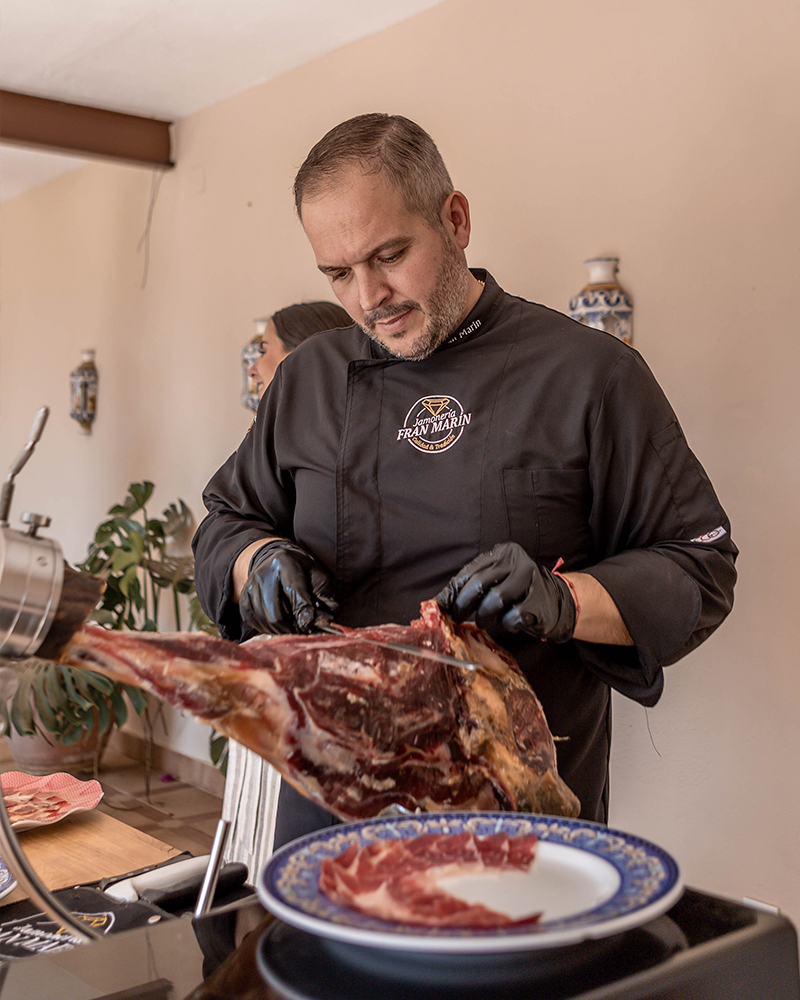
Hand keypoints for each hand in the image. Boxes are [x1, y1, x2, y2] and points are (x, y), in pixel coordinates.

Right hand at [238, 539, 336, 633]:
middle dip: (290, 627)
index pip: (294, 593)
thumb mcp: (317, 576)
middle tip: (301, 631)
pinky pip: (253, 621)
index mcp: (285, 563)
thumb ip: (324, 597)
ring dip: (280, 630)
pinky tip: (278, 624)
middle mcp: (263, 573)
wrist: (273, 558)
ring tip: (292, 628)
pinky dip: (267, 628)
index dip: (303, 613)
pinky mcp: (243, 598)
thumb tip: (328, 619)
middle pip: (275, 613)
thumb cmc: (301, 570)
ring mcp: (250, 586)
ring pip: (264, 621)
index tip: (310, 626)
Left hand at [434, 542, 575, 641]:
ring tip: (483, 622)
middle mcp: (517, 561)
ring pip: (495, 599)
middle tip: (458, 618)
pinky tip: (508, 622)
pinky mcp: (538, 601)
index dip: (452, 592)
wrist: (559, 603)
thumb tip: (437, 603)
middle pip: (479, 583)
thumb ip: (471, 586)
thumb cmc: (519, 594)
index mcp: (502, 553)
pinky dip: (506, 623)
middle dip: (464, 604)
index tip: (441, 607)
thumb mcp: (496, 582)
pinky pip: (512, 616)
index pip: (469, 572)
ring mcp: (530, 580)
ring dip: (484, 615)